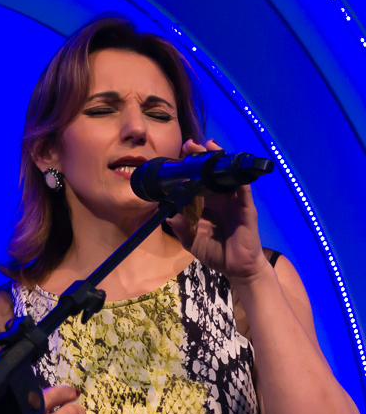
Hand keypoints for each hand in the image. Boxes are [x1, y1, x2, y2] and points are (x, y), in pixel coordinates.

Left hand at [167, 139, 269, 284]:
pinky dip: (238, 178)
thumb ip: (180, 227)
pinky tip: (231, 167)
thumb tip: (167, 213)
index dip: (189, 169)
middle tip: (189, 144)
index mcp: (206, 204)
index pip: (197, 181)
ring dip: (218, 161)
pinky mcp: (246, 208)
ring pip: (227, 176)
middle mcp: (220, 199)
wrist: (238, 268)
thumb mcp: (191, 240)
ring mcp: (234, 202)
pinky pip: (243, 190)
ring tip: (207, 146)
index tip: (178, 156)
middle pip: (211, 173)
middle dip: (201, 158)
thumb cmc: (216, 253)